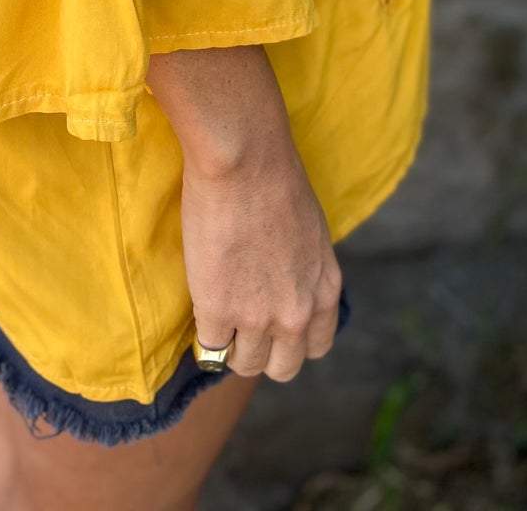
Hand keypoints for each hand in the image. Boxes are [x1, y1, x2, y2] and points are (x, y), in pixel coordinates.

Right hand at [145, 44, 341, 383]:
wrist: (245, 158)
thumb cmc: (275, 177)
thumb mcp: (310, 232)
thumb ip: (303, 270)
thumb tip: (284, 283)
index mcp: (325, 289)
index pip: (316, 347)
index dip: (291, 339)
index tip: (273, 324)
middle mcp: (298, 312)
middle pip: (282, 367)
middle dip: (262, 351)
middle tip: (242, 324)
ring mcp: (258, 317)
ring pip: (244, 365)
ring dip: (230, 345)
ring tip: (218, 314)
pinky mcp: (218, 311)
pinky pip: (210, 347)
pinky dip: (204, 333)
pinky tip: (201, 306)